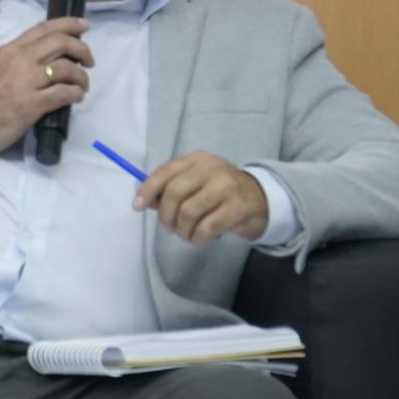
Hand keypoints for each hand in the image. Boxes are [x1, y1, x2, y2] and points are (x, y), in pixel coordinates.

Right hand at [0, 17, 92, 162]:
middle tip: (89, 61)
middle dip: (82, 49)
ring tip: (82, 86)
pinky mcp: (30, 105)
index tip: (84, 25)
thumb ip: (17, 61)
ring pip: (67, 68)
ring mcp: (25, 82)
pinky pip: (63, 93)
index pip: (44, 29)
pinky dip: (76, 93)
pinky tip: (76, 98)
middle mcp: (19, 61)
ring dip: (82, 77)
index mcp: (10, 50)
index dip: (69, 24)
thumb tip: (45, 62)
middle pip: (61, 43)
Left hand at [133, 151, 268, 245]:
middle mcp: (212, 169)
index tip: (137, 206)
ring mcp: (227, 187)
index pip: (166, 171)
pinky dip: (197, 238)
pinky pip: (207, 228)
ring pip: (188, 212)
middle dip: (166, 216)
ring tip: (187, 234)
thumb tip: (144, 201)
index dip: (148, 190)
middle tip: (170, 227)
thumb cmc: (220, 192)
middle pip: (174, 193)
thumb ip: (171, 189)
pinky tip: (200, 239)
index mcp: (198, 159)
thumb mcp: (196, 183)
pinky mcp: (238, 208)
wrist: (261, 199)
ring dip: (182, 230)